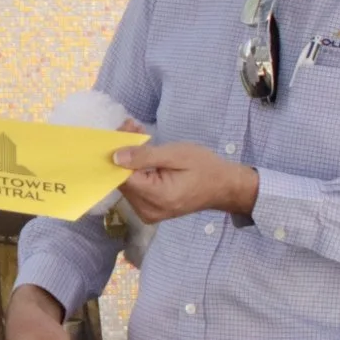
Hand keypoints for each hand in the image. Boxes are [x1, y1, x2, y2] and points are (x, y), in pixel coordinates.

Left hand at [111, 142, 260, 224]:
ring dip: (128, 158)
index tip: (125, 129)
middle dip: (123, 152)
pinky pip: (134, 188)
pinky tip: (141, 152)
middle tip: (132, 126)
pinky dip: (134, 168)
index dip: (119, 152)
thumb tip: (115, 157)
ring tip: (138, 133)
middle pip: (122, 179)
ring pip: (126, 183)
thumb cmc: (204, 167)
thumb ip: (145, 156)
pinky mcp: (148, 210)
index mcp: (156, 197)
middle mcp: (147, 210)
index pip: (123, 176)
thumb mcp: (177, 154)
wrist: (223, 187)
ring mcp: (147, 213)